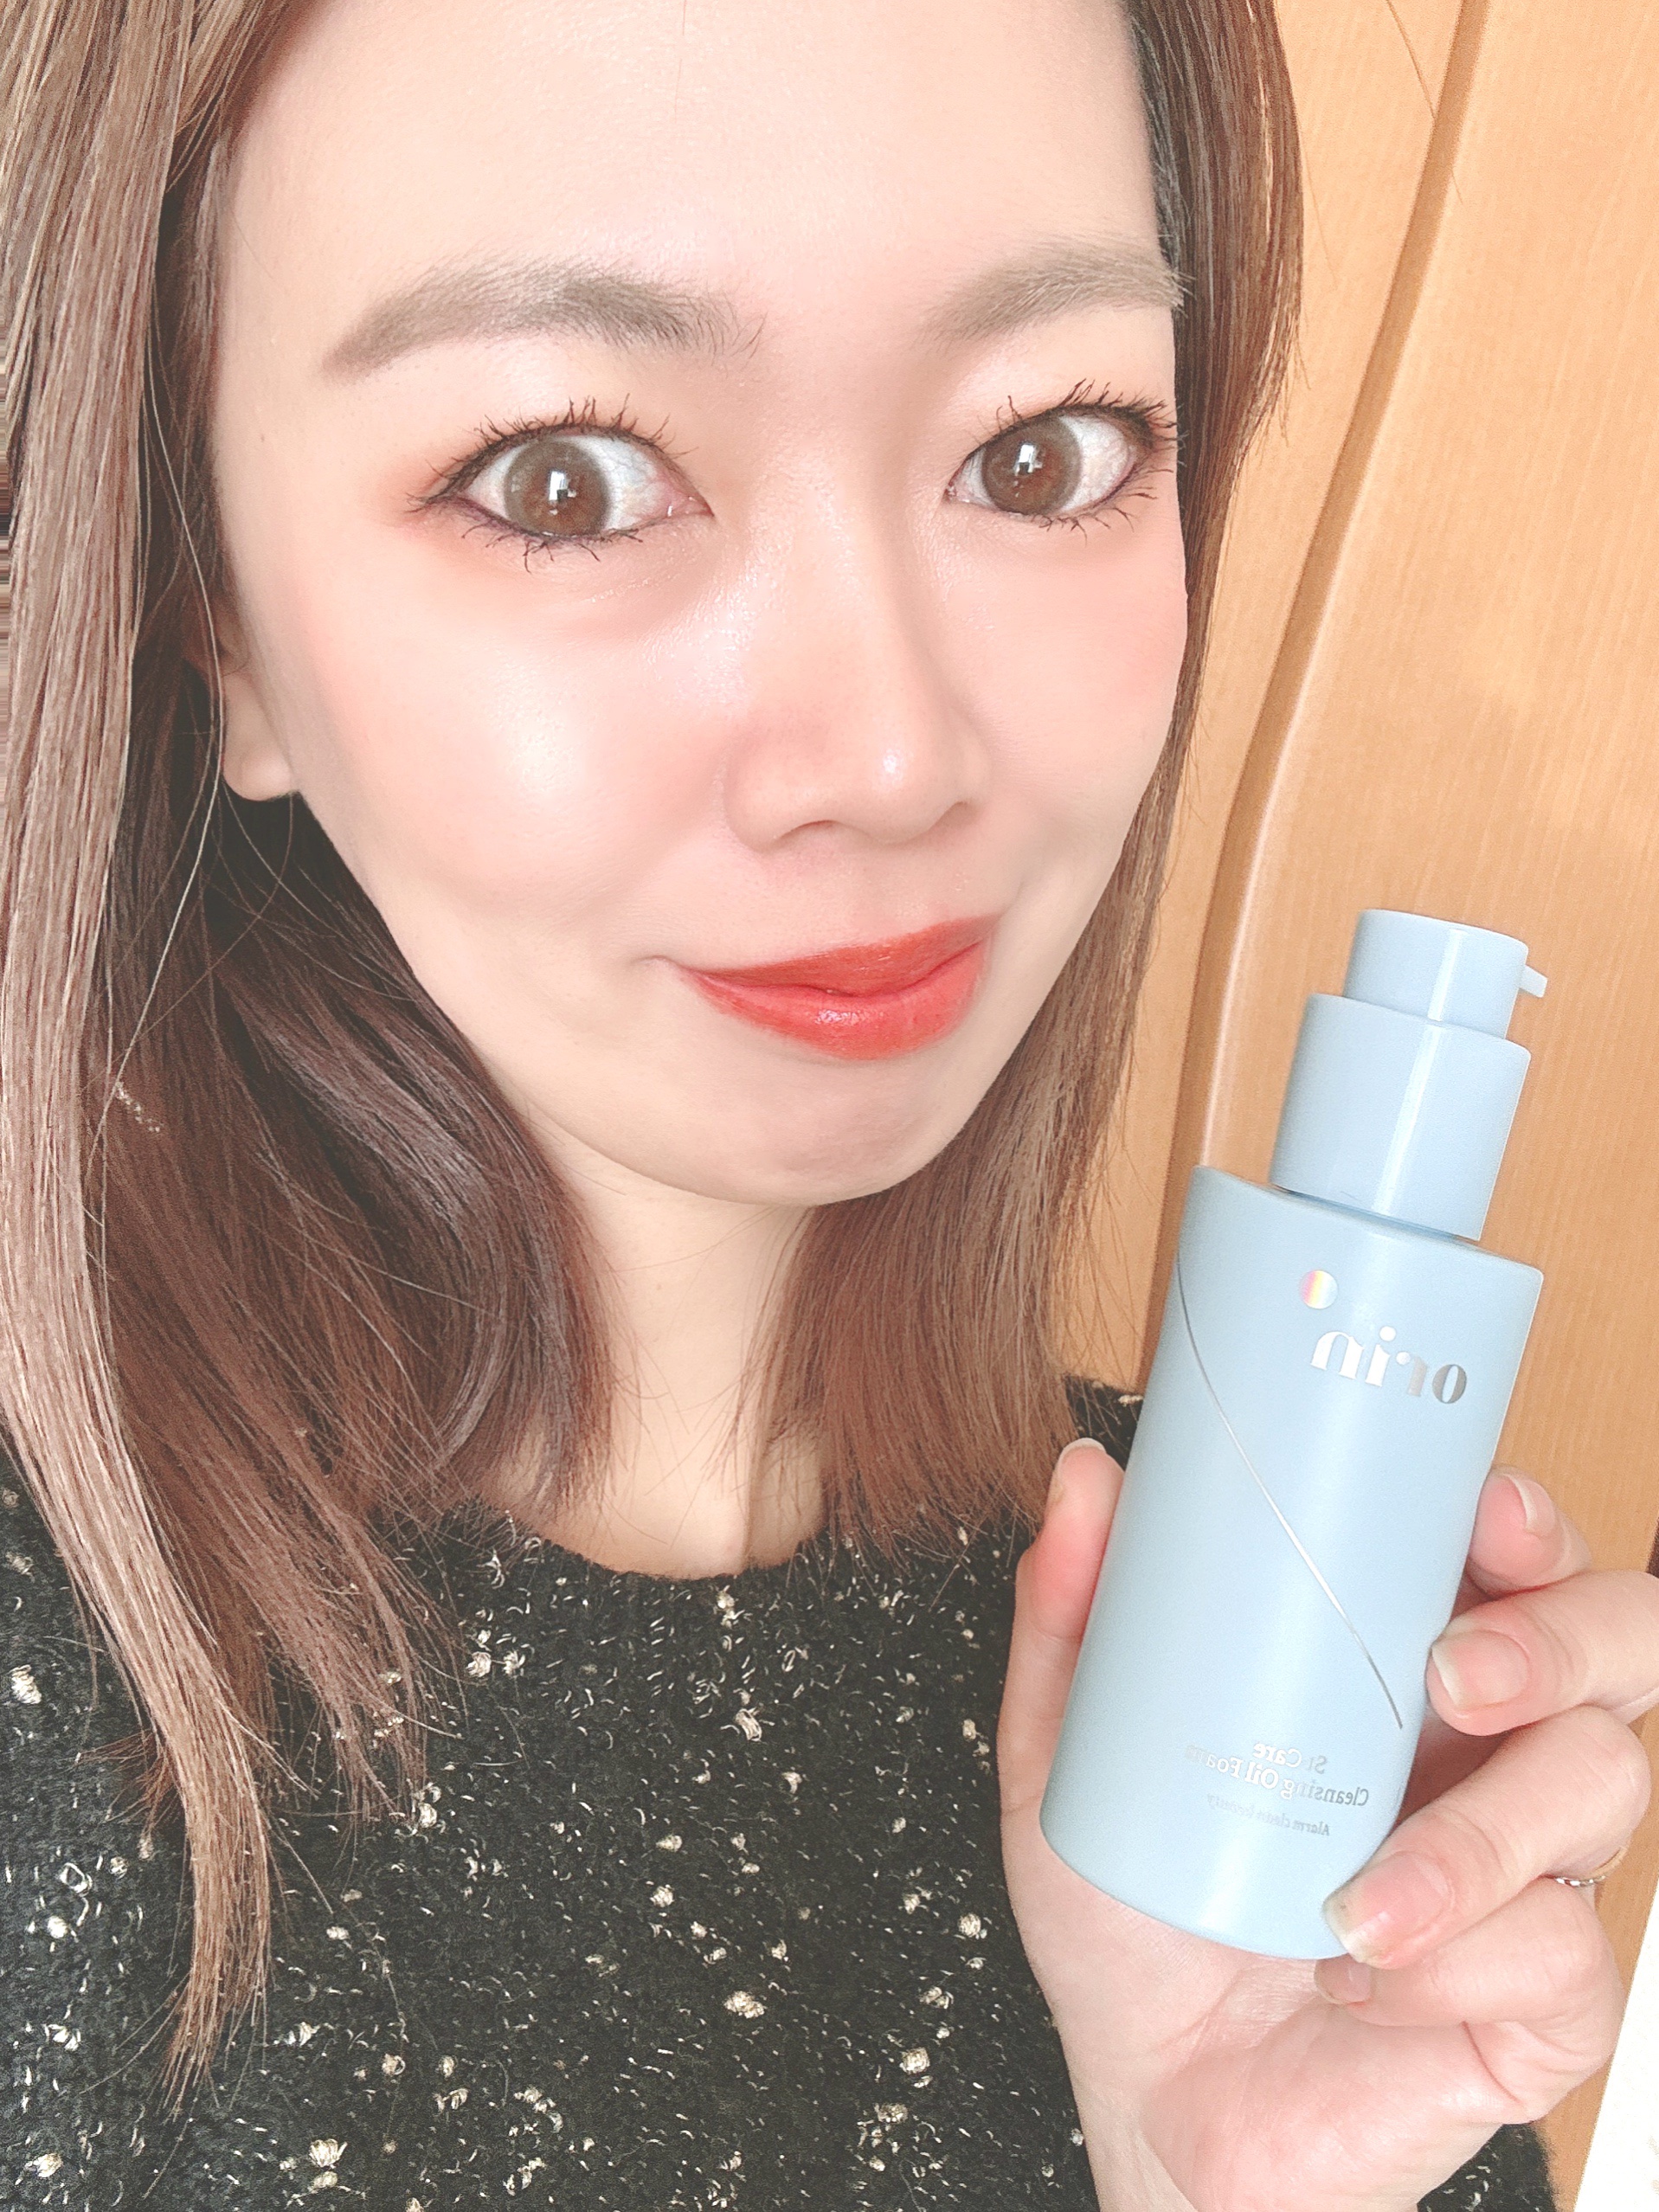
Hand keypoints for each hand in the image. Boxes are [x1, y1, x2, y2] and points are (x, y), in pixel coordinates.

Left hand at [998, 1439, 1657, 2211]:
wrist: (1154, 2101)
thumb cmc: (1137, 1918)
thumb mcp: (1075, 1756)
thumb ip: (1076, 1618)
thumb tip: (1086, 1479)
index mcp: (1398, 1666)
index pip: (1513, 1557)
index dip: (1527, 1522)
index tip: (1484, 1513)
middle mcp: (1486, 1748)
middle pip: (1616, 1643)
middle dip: (1559, 1639)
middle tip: (1452, 1677)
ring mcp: (1527, 1868)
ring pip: (1602, 1784)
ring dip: (1478, 1837)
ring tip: (1353, 1899)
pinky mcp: (1539, 1998)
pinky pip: (1563, 1953)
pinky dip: (1455, 1965)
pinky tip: (1358, 1981)